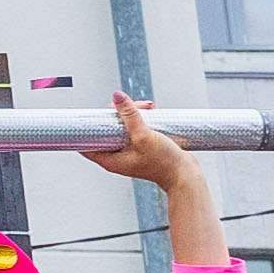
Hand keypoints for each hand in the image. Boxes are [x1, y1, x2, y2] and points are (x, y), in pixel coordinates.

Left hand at [73, 91, 201, 194]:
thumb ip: (129, 115)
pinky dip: (142, 119)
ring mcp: (131, 152)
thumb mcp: (144, 135)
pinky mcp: (143, 147)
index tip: (92, 112)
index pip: (87, 144)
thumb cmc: (164, 163)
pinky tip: (152, 112)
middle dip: (117, 113)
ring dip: (133, 113)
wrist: (186, 175)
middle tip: (129, 105)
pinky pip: (137, 129)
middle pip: (107, 129)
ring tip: (148, 107)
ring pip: (124, 126)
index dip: (87, 126)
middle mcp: (118, 156)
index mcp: (111, 160)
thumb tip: (116, 96)